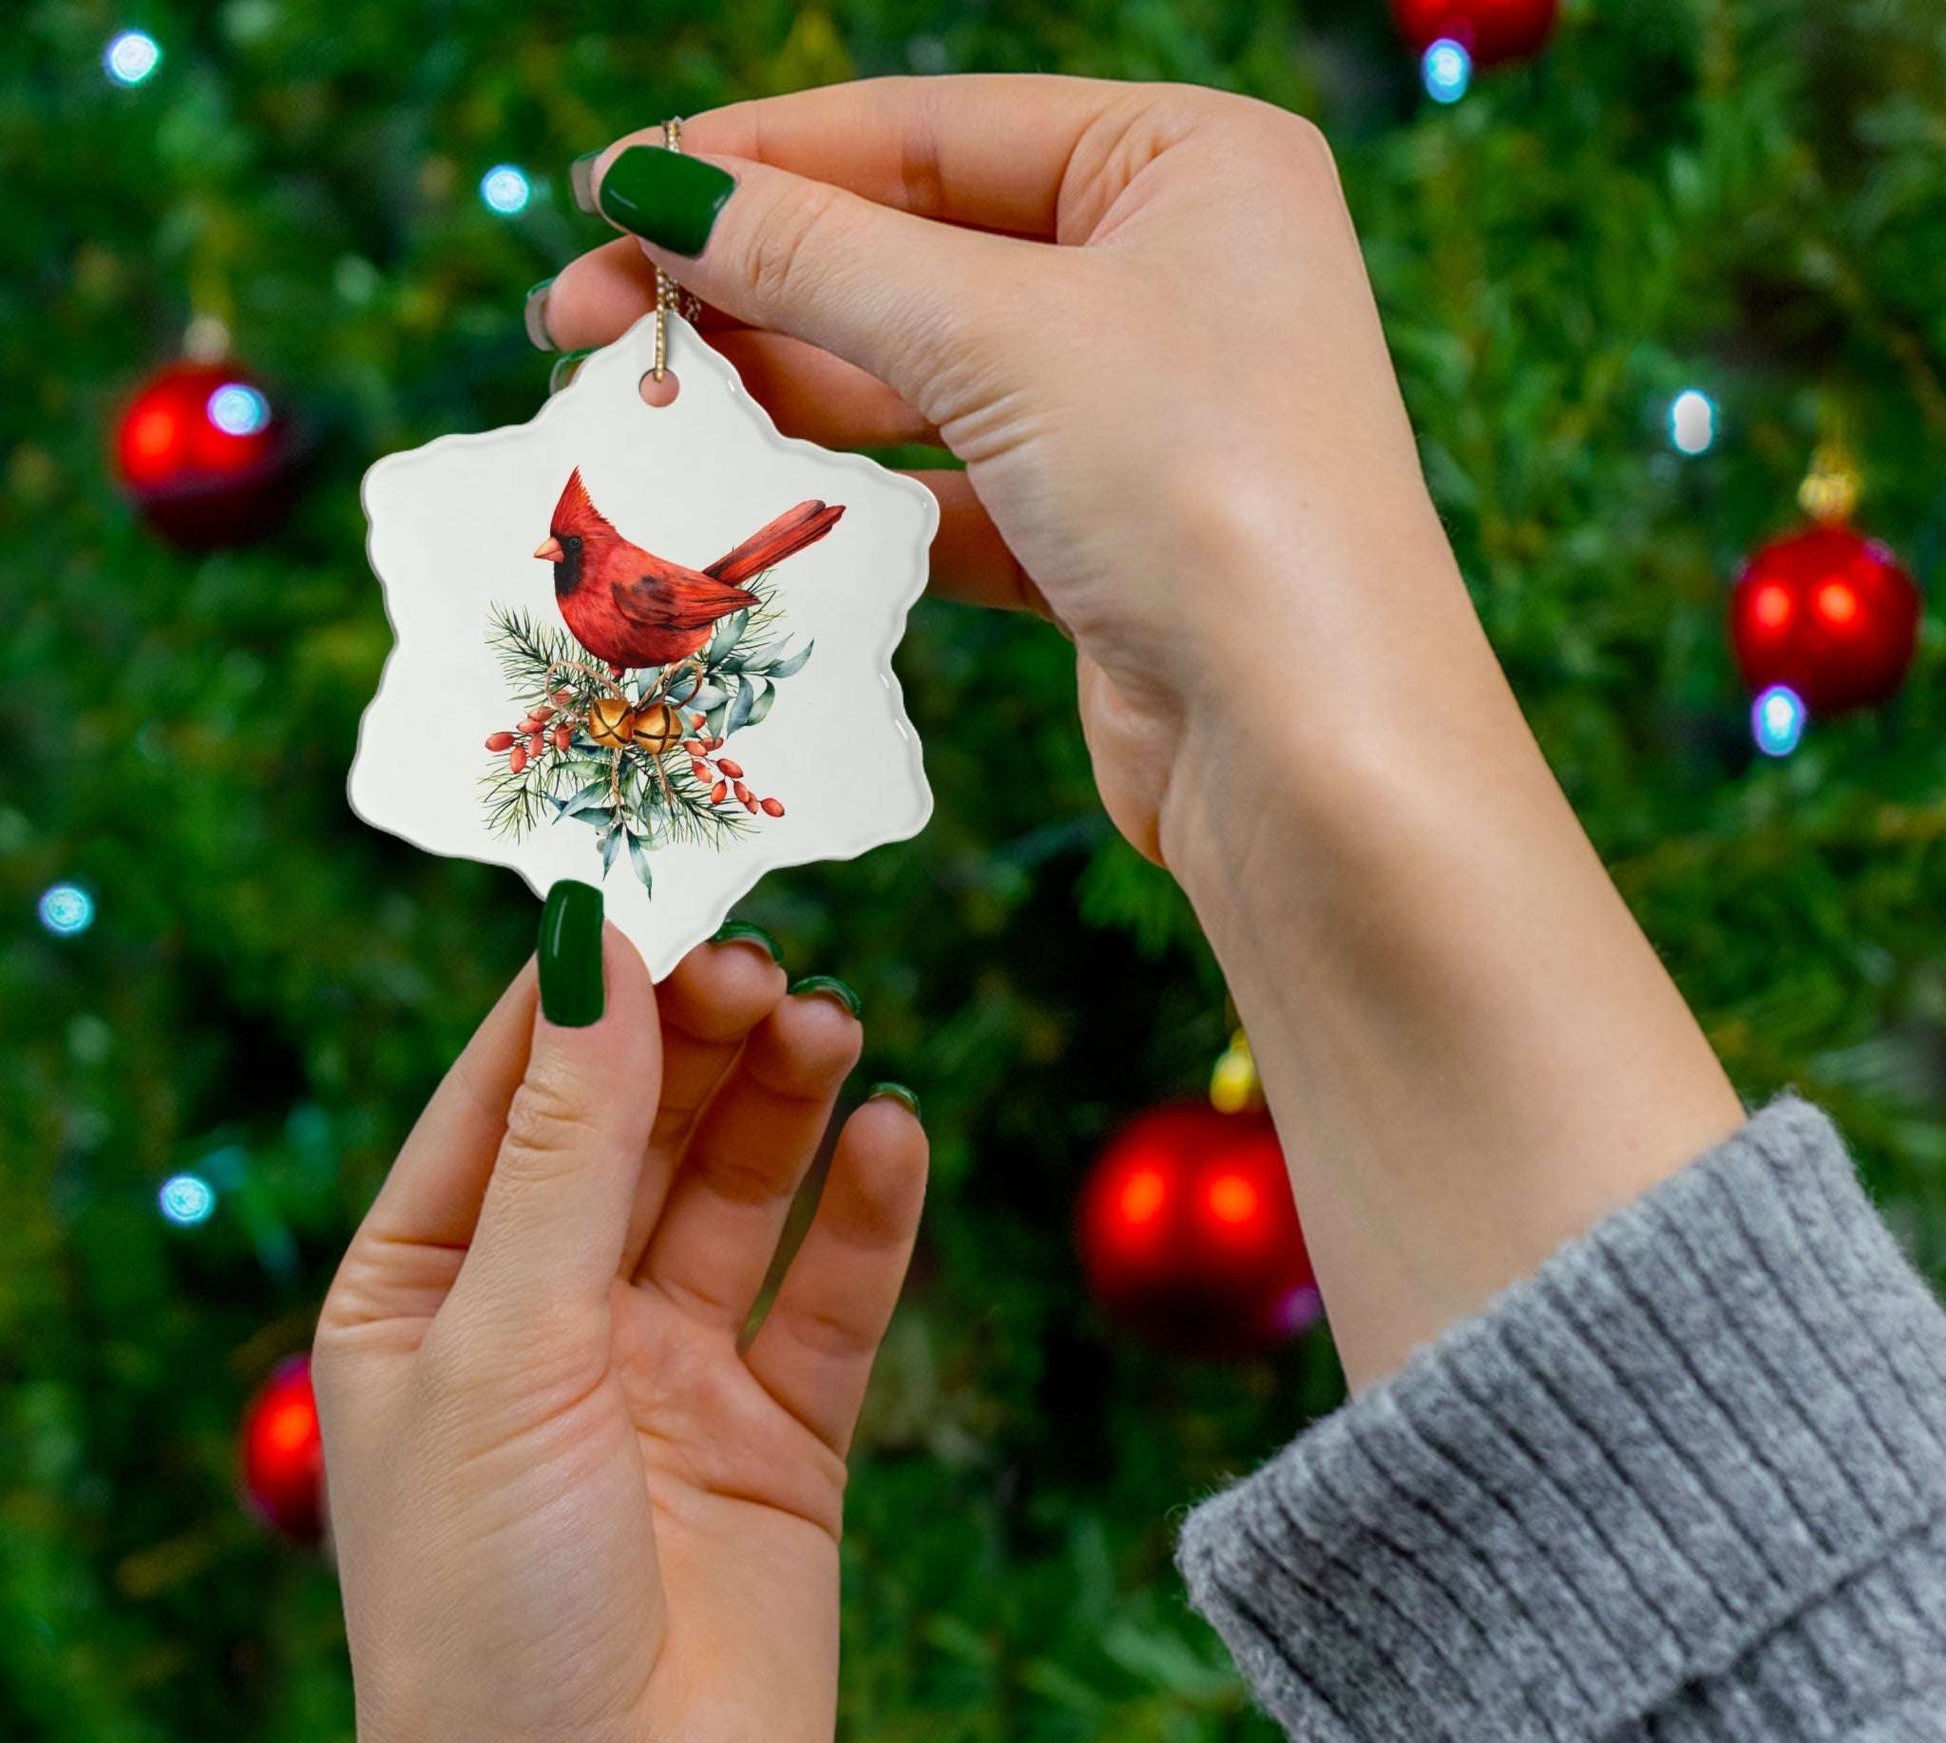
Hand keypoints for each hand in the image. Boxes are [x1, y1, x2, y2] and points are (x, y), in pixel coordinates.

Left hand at [315, 924, 925, 1742]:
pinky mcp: (781, 1438)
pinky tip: (894, 1137)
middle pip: (637, 1129)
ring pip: (739, 1194)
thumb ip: (564, 1148)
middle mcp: (549, 1320)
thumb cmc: (488, 1611)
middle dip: (698, 1040)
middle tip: (768, 961)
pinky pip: (830, 1297)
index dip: (581, 993)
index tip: (655, 890)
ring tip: (835, 1023)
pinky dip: (867, 1215)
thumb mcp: (504, 1346)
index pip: (507, 1095)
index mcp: (429, 1292)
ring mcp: (670, 1377)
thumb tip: (591, 951)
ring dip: (786, 1104)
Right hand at [542, 76, 1450, 862]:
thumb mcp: (1000, 336)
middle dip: (748, 285)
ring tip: (642, 408)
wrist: (1311, 753)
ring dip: (784, 393)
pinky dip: (856, 500)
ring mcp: (1140, 414)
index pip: (930, 131)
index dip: (757, 159)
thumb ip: (818, 256)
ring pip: (922, 379)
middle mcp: (1174, 275)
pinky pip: (950, 491)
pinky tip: (751, 504)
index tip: (608, 191)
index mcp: (1189, 164)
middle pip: (914, 253)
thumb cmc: (1204, 492)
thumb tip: (653, 188)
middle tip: (580, 319)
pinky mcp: (1104, 540)